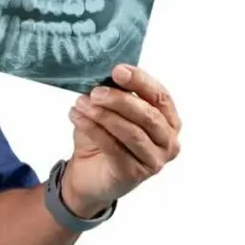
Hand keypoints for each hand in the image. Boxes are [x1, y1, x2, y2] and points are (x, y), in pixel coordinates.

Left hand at [63, 64, 181, 217]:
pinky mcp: (134, 174)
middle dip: (120, 100)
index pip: (161, 97)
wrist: (87, 174)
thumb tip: (104, 75)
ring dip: (103, 115)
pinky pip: (113, 147)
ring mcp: (154, 161)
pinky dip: (92, 129)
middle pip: (148, 115)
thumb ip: (114, 94)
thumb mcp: (110, 111)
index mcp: (168, 121)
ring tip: (80, 103)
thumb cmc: (103, 138)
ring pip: (131, 132)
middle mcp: (168, 142)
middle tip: (95, 92)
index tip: (118, 70)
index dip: (141, 81)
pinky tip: (76, 117)